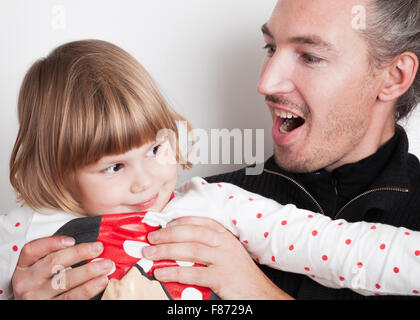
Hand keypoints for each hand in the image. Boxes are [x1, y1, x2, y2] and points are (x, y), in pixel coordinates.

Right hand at [12, 235, 112, 299]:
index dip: (52, 243)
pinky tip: (101, 282)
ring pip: (65, 281)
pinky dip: (88, 288)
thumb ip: (54, 257)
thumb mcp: (38, 271)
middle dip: (79, 253)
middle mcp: (27, 283)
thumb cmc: (40, 287)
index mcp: (23, 268)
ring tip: (106, 265)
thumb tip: (86, 245)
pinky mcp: (50, 307)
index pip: (32, 250)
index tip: (72, 240)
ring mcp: (37, 297)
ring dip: (89, 271)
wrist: (33, 308)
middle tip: (98, 247)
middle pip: (53, 263)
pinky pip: (72, 298)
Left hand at [142, 217, 292, 299]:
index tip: (163, 224)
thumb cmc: (240, 273)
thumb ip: (208, 246)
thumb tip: (177, 244)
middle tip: (150, 239)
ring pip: (191, 250)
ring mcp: (224, 260)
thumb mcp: (227, 253)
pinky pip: (193, 273)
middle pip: (192, 233)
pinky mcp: (222, 278)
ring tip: (149, 254)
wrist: (260, 293)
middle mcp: (224, 244)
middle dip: (168, 235)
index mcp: (225, 236)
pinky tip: (161, 273)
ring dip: (166, 251)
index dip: (179, 222)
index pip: (199, 222)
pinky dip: (174, 272)